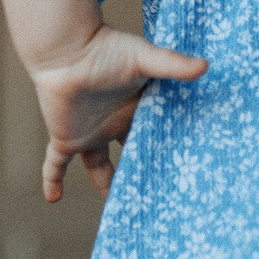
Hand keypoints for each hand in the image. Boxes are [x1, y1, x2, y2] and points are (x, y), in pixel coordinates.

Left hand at [25, 26, 205, 201]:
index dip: (163, 154)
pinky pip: (56, 165)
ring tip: (116, 209)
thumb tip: (206, 66)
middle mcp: (112, 124)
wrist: (66, 49)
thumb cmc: (105, 49)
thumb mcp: (144, 59)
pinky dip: (53, 180)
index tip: (180, 175)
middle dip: (140, 174)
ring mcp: (88, 133)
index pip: (151, 137)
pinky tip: (53, 199)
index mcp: (133, 110)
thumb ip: (173, 65)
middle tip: (155, 199)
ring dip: (104, 185)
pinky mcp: (64, 138)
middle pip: (129, 156)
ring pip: (98, 167)